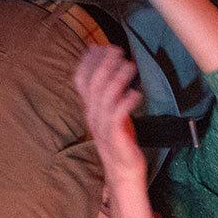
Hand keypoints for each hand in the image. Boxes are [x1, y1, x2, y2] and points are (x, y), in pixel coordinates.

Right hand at [73, 45, 146, 183]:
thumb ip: (111, 96)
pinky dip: (126, 102)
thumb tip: (116, 71)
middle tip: (117, 49)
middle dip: (104, 64)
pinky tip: (136, 93)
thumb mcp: (112, 114)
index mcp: (89, 109)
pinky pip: (117, 115)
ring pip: (105, 97)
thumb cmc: (121, 140)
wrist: (122, 171)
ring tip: (130, 65)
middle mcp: (92, 115)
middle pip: (93, 84)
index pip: (81, 80)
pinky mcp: (114, 136)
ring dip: (118, 78)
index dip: (87, 62)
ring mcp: (102, 126)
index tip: (98, 46)